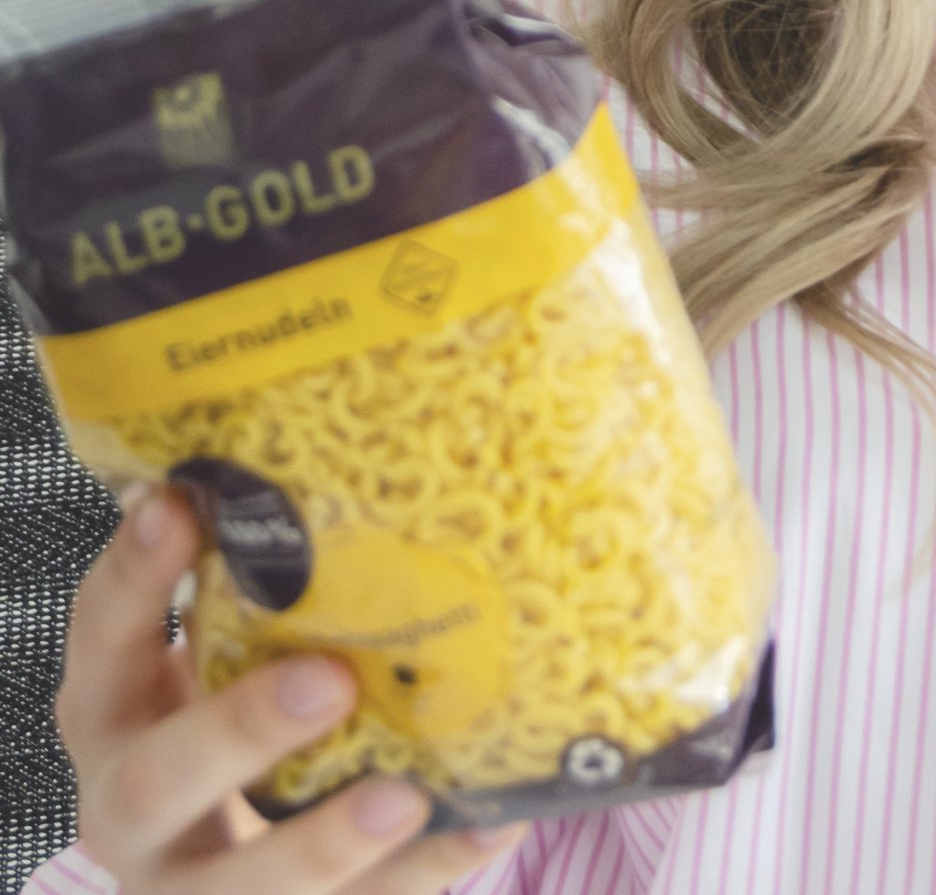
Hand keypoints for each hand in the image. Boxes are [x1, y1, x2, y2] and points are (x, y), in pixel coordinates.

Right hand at [53, 481, 528, 893]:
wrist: (252, 876)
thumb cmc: (262, 701)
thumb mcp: (244, 643)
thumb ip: (291, 572)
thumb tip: (411, 425)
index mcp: (123, 712)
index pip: (101, 642)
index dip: (129, 580)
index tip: (176, 505)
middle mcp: (138, 805)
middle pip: (150, 783)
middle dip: (233, 733)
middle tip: (326, 681)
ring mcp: (195, 886)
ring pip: (231, 892)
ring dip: (316, 846)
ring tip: (401, 796)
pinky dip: (423, 874)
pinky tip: (496, 821)